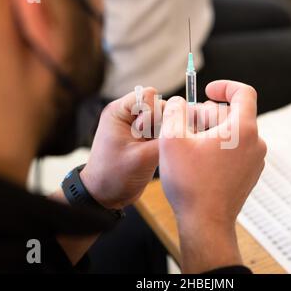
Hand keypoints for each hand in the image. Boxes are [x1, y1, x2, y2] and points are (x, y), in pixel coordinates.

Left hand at [80, 87, 161, 208]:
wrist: (104, 195)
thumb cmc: (114, 176)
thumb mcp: (141, 158)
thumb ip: (164, 141)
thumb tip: (186, 129)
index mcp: (119, 111)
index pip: (148, 95)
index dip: (155, 111)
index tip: (146, 132)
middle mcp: (129, 115)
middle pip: (159, 106)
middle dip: (162, 124)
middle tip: (154, 144)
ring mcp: (138, 127)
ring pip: (164, 119)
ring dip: (165, 133)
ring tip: (156, 151)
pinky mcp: (145, 138)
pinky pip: (163, 131)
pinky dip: (164, 141)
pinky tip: (159, 153)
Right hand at [159, 80, 266, 272]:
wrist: (205, 223)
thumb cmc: (190, 182)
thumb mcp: (172, 139)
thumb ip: (176, 111)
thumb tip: (181, 102)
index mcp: (243, 129)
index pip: (244, 93)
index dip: (225, 86)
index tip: (207, 90)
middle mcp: (256, 143)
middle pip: (232, 114)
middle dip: (207, 113)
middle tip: (183, 122)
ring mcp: (254, 160)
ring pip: (233, 133)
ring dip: (211, 130)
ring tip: (188, 141)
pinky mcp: (249, 174)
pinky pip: (236, 150)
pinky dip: (218, 146)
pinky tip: (198, 158)